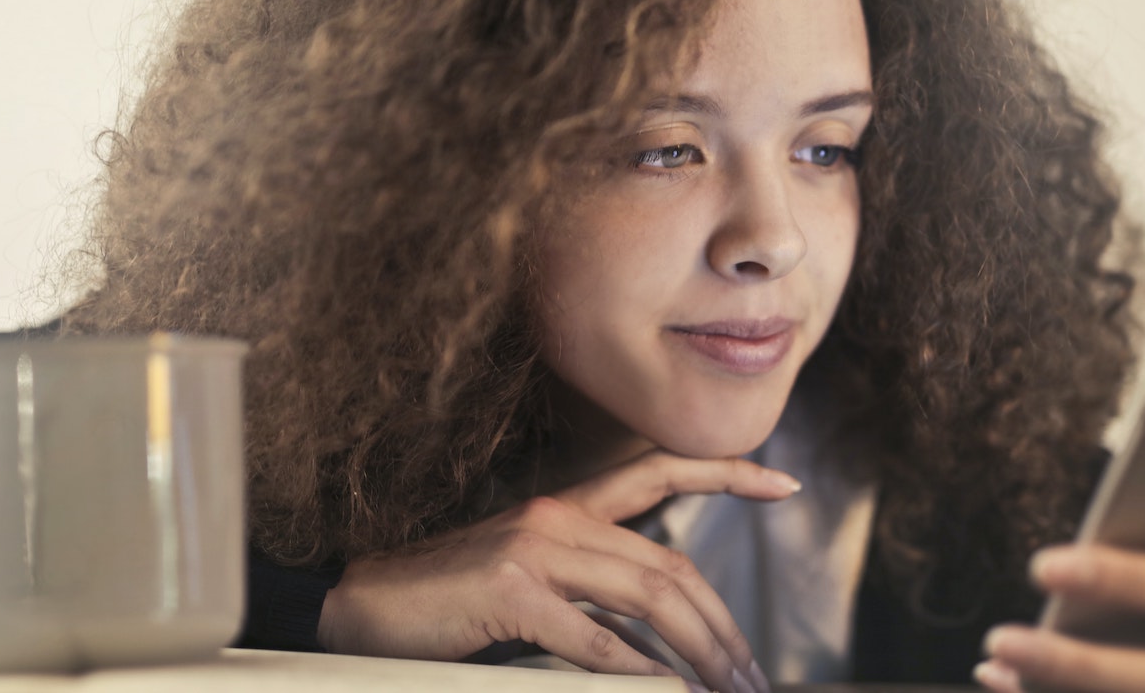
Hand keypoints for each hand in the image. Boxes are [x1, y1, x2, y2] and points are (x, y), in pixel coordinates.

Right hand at [316, 449, 794, 692]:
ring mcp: (534, 549)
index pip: (659, 472)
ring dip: (698, 652)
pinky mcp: (510, 590)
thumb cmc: (447, 601)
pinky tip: (662, 688)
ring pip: (647, 596)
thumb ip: (590, 592)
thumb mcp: (529, 581)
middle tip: (751, 676)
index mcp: (565, 508)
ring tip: (726, 690)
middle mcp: (558, 516)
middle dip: (722, 625)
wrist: (361, 604)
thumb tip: (658, 640)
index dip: (726, 474)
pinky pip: (593, 637)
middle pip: (670, 564)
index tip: (784, 483)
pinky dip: (635, 670)